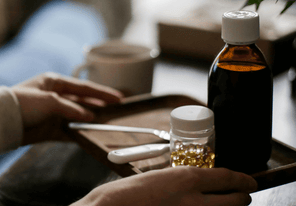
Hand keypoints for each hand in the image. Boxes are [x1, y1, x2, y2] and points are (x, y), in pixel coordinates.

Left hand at [11, 72, 122, 143]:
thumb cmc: (22, 103)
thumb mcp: (49, 101)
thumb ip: (71, 108)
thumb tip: (88, 115)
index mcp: (54, 82)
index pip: (83, 87)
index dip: (101, 93)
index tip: (118, 98)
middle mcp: (54, 96)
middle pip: (82, 101)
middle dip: (98, 106)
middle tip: (116, 110)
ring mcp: (51, 113)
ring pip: (76, 116)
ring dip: (89, 120)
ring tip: (105, 123)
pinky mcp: (47, 128)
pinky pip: (67, 130)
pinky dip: (77, 132)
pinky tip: (87, 134)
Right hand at [73, 166, 257, 205]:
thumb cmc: (131, 193)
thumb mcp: (161, 177)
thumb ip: (185, 180)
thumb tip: (203, 183)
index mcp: (188, 178)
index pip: (228, 178)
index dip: (243, 180)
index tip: (249, 181)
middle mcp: (196, 201)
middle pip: (236, 201)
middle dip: (242, 197)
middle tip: (242, 195)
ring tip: (226, 205)